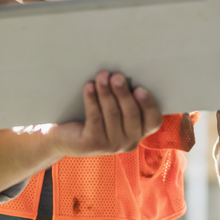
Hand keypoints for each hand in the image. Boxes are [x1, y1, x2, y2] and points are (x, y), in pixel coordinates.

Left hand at [47, 72, 162, 155]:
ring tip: (101, 76)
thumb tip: (123, 74)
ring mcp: (112, 145)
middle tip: (116, 76)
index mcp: (140, 130)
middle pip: (131, 114)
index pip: (153, 120)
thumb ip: (124, 96)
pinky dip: (92, 100)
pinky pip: (95, 118)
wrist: (67, 136)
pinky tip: (89, 87)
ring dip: (106, 92)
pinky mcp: (93, 145)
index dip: (148, 105)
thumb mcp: (115, 106)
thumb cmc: (96, 115)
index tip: (139, 88)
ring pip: (112, 114)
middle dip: (123, 92)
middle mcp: (129, 141)